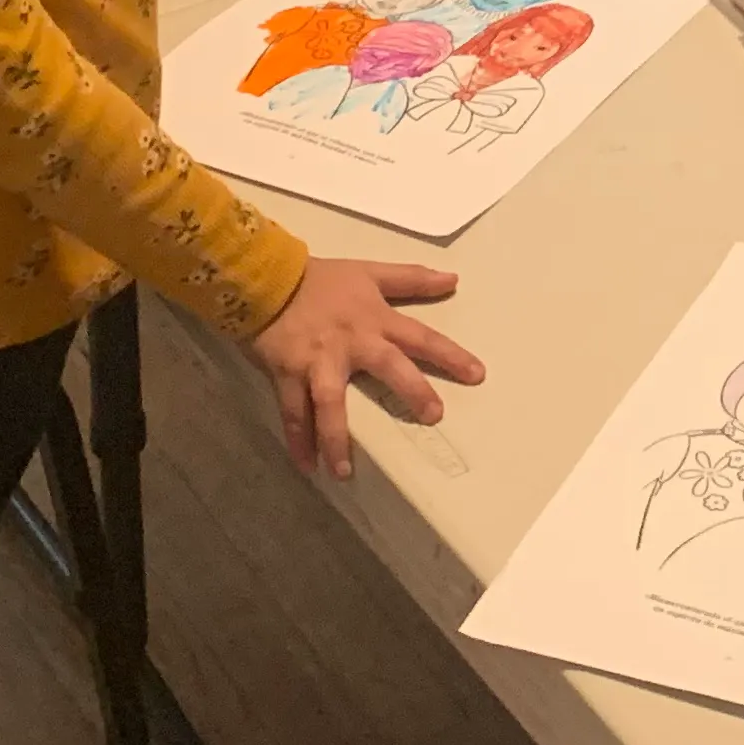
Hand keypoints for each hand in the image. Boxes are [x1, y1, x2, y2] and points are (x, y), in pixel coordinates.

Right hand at [245, 258, 484, 479]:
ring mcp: (317, 362)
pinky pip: (292, 413)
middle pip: (387, 367)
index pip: (420, 337)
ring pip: (329, 404)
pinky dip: (298, 441)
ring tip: (344, 472)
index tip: (477, 375)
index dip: (449, 354)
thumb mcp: (370, 272)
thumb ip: (412, 279)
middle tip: (432, 417)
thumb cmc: (321, 279)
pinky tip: (307, 467)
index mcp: (374, 319)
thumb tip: (454, 279)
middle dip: (411, 391)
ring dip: (336, 438)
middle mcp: (351, 343)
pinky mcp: (286, 375)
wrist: (266, 279)